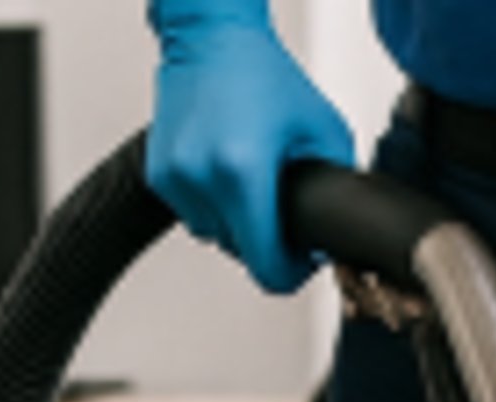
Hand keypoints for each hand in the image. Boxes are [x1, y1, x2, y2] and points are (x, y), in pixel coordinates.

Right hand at [146, 0, 353, 296]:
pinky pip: (195, 216)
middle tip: (280, 205)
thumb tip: (332, 238)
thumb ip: (336, 188)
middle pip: (242, 254)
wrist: (212, 34)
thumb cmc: (265, 73)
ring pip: (216, 238)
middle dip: (266, 239)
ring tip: (250, 179)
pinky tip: (225, 169)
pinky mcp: (160, 175)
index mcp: (243, 172)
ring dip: (237, 223)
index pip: (267, 269)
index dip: (292, 273)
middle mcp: (202, 177)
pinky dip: (213, 205)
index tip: (301, 259)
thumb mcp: (325, 131)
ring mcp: (176, 178)